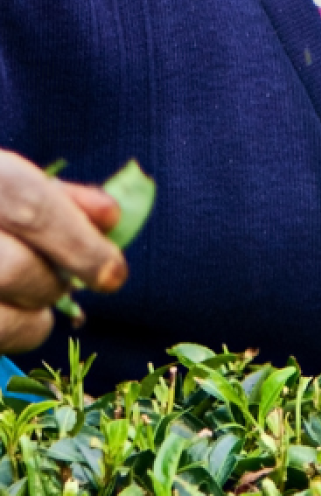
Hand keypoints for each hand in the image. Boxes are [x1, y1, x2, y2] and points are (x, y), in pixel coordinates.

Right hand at [0, 151, 126, 353]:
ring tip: (36, 316)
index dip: (79, 244)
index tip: (114, 276)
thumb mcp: (1, 181)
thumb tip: (110, 216)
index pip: (32, 207)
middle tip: (63, 287)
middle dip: (50, 284)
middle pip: (11, 268)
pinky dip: (2, 335)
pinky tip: (9, 324)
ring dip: (26, 323)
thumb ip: (53, 195)